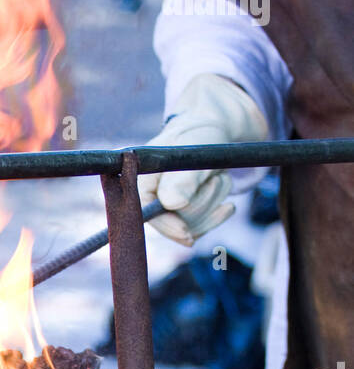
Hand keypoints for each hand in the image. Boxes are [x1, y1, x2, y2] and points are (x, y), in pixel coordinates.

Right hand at [140, 73, 268, 245]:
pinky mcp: (182, 216)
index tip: (187, 235)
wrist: (212, 133)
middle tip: (213, 179)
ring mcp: (166, 208)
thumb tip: (172, 203)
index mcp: (140, 177)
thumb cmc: (199, 135)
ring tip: (217, 179)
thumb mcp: (195, 149)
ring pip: (191, 226)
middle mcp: (149, 195)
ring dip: (212, 203)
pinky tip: (227, 205)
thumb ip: (185, 176)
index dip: (166, 226)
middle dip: (201, 202)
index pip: (143, 211)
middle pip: (174, 221)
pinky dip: (217, 216)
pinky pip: (200, 229)